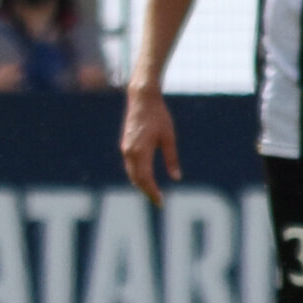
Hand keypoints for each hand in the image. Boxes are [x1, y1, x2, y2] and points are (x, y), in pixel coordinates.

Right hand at [120, 85, 181, 204]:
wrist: (142, 99)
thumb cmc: (159, 116)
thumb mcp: (169, 137)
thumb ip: (171, 159)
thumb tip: (176, 178)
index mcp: (141, 151)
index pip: (145, 179)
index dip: (153, 193)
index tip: (161, 202)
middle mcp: (130, 152)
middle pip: (136, 180)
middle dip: (147, 192)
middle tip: (159, 201)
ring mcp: (126, 149)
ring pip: (131, 174)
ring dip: (141, 185)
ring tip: (153, 193)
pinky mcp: (125, 146)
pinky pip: (130, 166)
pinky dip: (137, 176)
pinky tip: (145, 178)